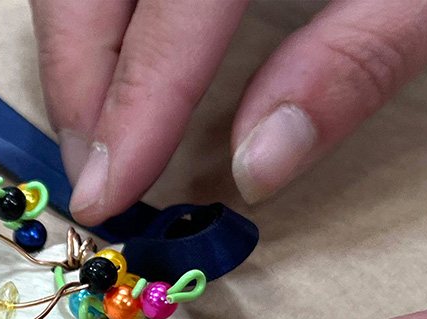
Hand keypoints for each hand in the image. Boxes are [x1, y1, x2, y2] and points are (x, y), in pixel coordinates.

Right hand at [30, 0, 426, 220]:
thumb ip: (353, 63)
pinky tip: (113, 52)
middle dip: (76, 86)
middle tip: (93, 169)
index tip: (107, 192)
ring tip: (98, 122)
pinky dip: (92, 9)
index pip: (166, 19)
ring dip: (74, 48)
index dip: (130, 111)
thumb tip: (257, 167)